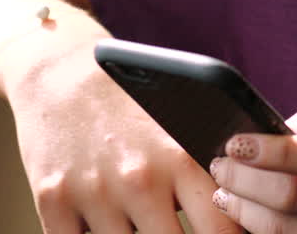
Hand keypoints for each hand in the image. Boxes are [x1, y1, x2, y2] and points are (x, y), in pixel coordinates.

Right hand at [0, 31, 240, 233]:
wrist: (62, 77)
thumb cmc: (134, 110)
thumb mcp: (181, 131)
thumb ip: (208, 176)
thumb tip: (245, 221)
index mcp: (181, 158)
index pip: (222, 231)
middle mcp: (139, 179)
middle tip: (174, 228)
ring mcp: (93, 193)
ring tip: (144, 220)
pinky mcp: (52, 202)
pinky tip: (103, 222)